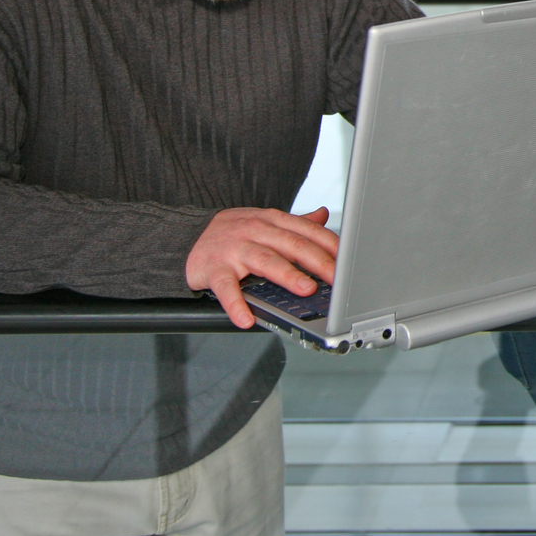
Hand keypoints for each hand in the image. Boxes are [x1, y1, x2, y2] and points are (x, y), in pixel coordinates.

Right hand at [187, 206, 339, 328]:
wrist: (185, 237)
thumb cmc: (232, 233)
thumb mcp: (264, 222)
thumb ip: (294, 223)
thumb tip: (323, 216)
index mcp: (271, 219)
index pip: (307, 230)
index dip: (330, 244)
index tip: (349, 259)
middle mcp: (255, 230)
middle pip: (292, 245)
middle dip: (318, 261)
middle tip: (338, 277)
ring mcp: (234, 249)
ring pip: (265, 261)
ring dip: (288, 275)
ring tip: (307, 288)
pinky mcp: (214, 268)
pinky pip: (226, 287)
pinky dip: (236, 304)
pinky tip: (246, 319)